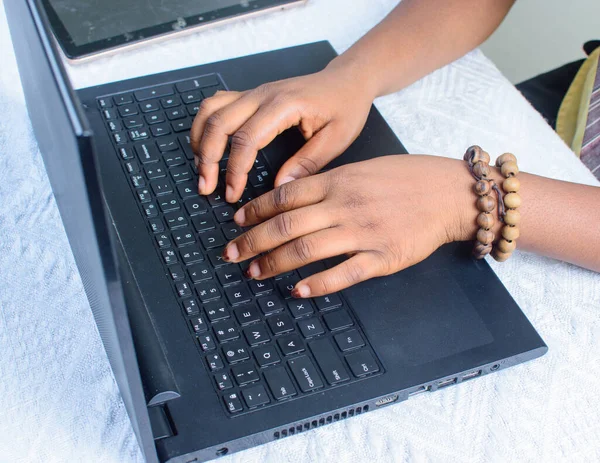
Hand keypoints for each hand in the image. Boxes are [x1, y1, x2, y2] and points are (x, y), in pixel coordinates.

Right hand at [190, 60, 375, 202]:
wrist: (347, 80)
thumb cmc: (345, 106)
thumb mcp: (337, 139)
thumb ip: (307, 163)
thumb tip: (279, 188)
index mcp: (284, 105)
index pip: (246, 138)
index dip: (234, 170)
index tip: (232, 193)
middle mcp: (263, 95)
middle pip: (218, 123)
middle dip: (207, 158)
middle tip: (206, 187)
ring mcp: (254, 93)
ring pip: (211, 110)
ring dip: (199, 139)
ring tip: (201, 169)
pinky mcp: (251, 96)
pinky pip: (216, 105)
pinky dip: (205, 125)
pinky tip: (206, 146)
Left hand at [221, 155, 475, 296]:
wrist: (446, 192)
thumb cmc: (403, 179)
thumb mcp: (360, 169)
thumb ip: (327, 183)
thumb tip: (289, 198)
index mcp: (337, 180)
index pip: (284, 196)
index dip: (255, 211)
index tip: (237, 222)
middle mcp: (344, 204)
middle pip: (286, 225)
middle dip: (252, 241)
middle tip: (231, 254)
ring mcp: (362, 231)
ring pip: (307, 249)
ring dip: (275, 263)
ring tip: (255, 273)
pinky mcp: (381, 256)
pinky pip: (343, 273)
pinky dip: (318, 283)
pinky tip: (299, 290)